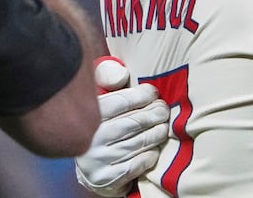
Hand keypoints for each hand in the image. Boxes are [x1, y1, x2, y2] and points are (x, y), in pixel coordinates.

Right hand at [75, 59, 169, 196]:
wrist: (92, 167)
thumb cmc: (104, 125)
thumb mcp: (101, 99)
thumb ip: (109, 80)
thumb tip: (121, 73)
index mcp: (87, 115)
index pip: (121, 101)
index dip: (142, 95)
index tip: (154, 93)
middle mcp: (89, 137)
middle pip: (135, 121)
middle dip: (156, 114)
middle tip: (164, 111)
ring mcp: (97, 159)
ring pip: (140, 142)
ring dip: (158, 133)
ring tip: (164, 127)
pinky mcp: (106, 178)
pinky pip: (139, 163)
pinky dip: (151, 155)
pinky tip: (154, 149)